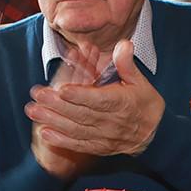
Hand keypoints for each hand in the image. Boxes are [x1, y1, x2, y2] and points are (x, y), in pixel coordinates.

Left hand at [25, 40, 165, 176]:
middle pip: (82, 113)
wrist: (156, 135)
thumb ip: (127, 64)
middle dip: (57, 105)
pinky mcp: (99, 147)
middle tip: (37, 94)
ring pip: (76, 129)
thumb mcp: (141, 82)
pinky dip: (61, 140)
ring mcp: (104, 136)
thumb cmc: (146, 104)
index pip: (99, 99)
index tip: (62, 90)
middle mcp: (112, 122)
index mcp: (122, 103)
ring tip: (33, 111)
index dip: (80, 95)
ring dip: (53, 120)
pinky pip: (79, 144)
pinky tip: (45, 132)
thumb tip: (123, 44)